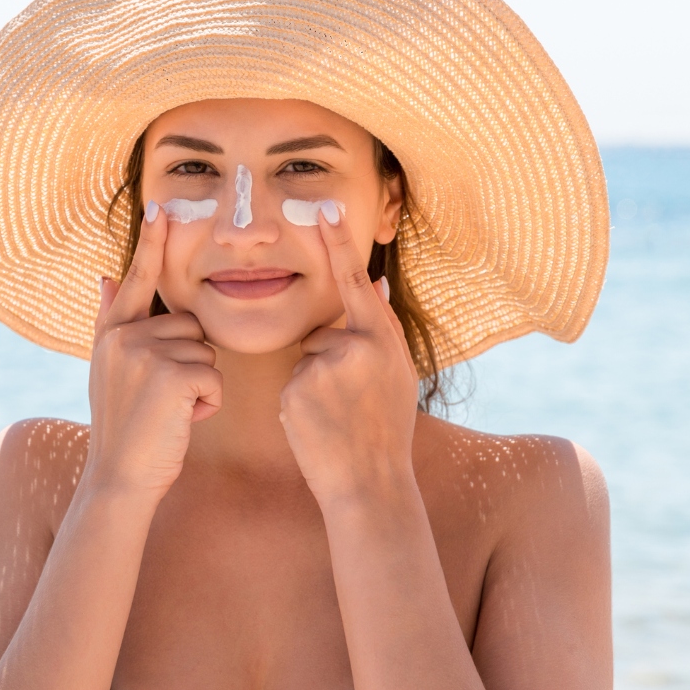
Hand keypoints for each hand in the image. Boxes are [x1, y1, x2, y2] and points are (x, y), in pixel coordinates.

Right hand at [84, 202, 222, 500]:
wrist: (120, 477)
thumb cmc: (124, 427)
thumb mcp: (109, 369)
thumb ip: (112, 321)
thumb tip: (107, 275)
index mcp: (114, 332)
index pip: (139, 278)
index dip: (151, 243)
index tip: (160, 206)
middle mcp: (127, 336)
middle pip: (191, 326)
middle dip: (191, 362)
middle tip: (165, 399)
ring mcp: (148, 354)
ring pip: (207, 352)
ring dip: (201, 385)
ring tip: (171, 411)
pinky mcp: (173, 376)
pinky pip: (214, 376)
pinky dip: (208, 403)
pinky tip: (183, 420)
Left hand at [279, 204, 419, 506]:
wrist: (370, 482)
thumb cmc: (386, 429)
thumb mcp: (397, 374)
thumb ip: (380, 329)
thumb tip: (370, 283)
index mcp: (383, 338)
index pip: (355, 281)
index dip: (339, 243)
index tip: (323, 208)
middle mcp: (356, 346)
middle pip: (322, 333)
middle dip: (328, 361)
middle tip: (353, 403)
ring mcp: (324, 366)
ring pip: (306, 360)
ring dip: (315, 384)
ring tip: (338, 416)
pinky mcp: (297, 388)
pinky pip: (291, 383)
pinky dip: (300, 403)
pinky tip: (319, 425)